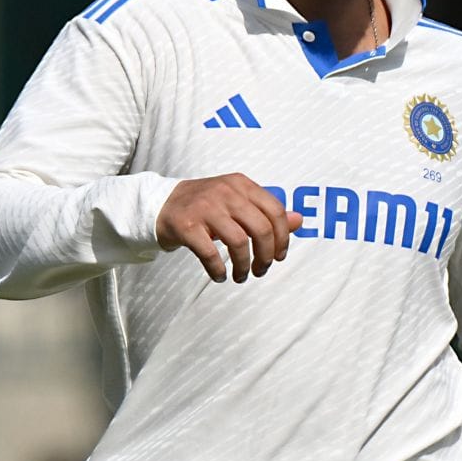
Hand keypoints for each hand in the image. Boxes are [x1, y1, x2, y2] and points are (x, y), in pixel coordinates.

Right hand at [156, 174, 303, 283]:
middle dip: (265, 256)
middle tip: (260, 270)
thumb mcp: (238, 202)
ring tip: (241, 275)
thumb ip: (267, 212)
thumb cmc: (206, 206)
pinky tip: (220, 276)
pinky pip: (210, 253)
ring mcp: (205, 207)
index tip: (278, 256)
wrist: (162, 204)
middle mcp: (226, 192)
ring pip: (238, 242)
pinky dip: (218, 270)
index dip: (282, 239)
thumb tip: (299, 220)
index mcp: (242, 184)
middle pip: (261, 228)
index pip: (275, 211)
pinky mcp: (187, 225)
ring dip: (244, 266)